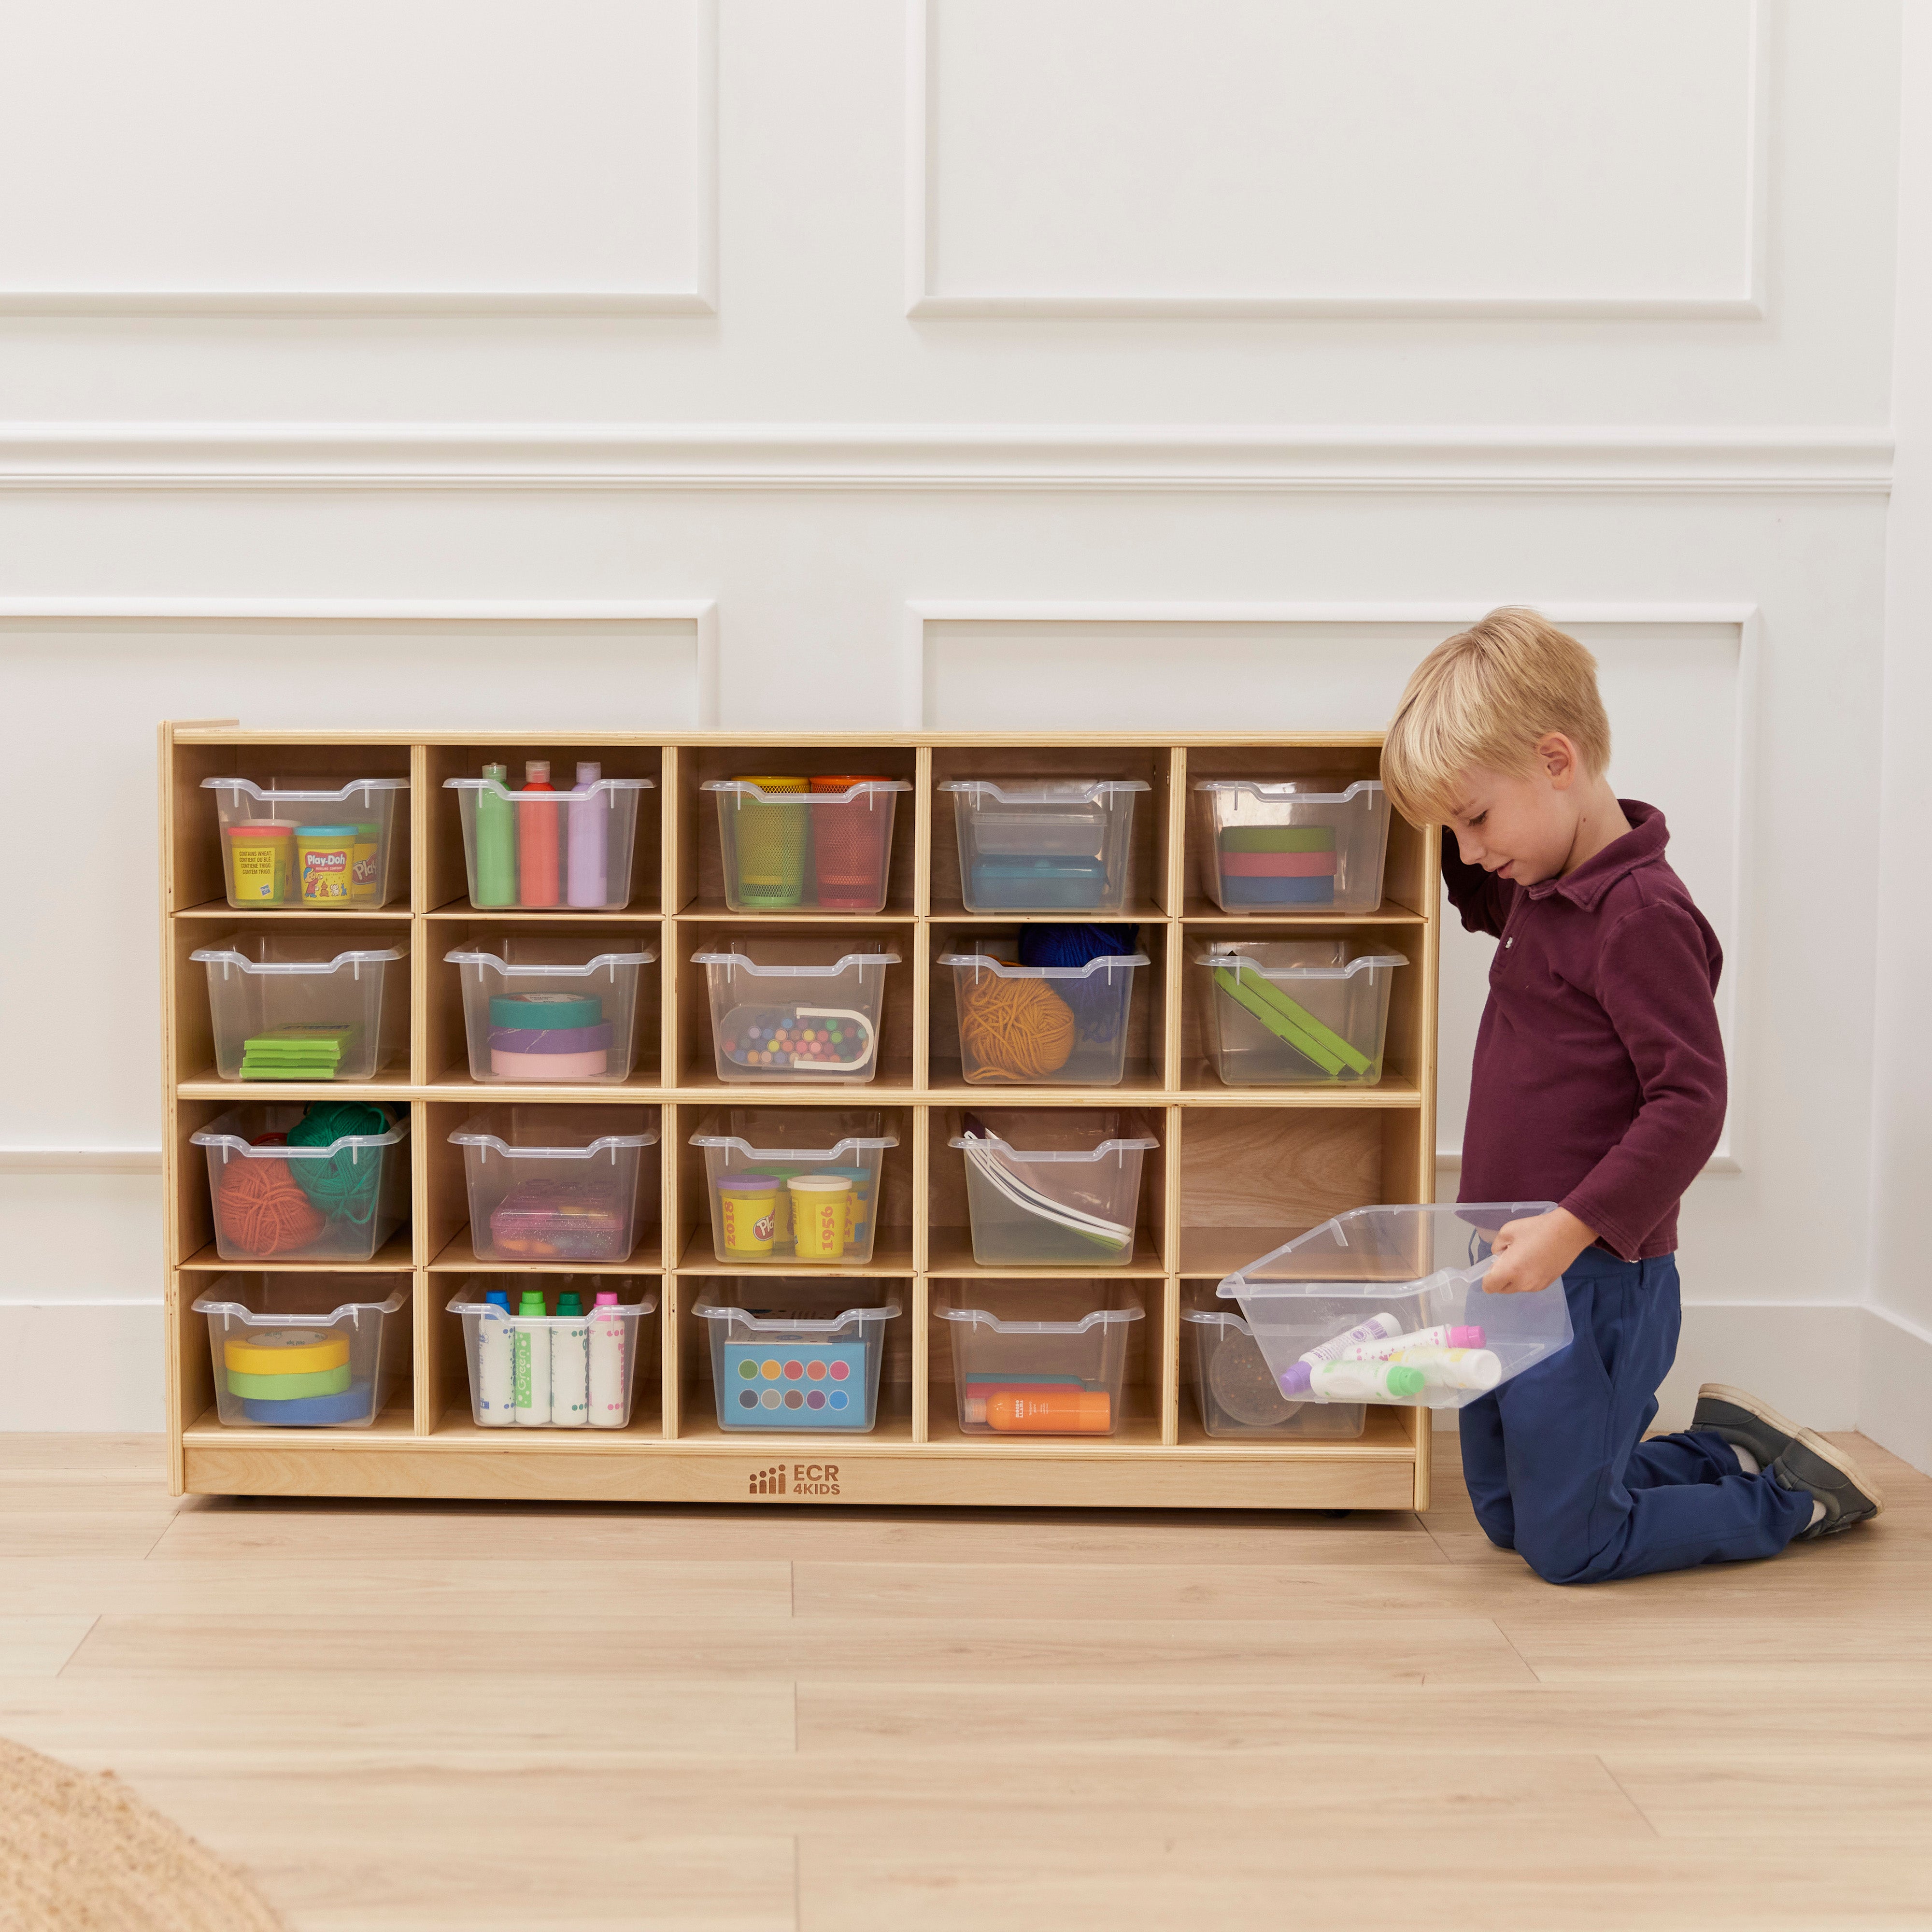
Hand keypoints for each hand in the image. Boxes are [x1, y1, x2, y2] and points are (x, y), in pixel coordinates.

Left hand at [1482, 1207, 1597, 1295]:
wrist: (1568, 1232)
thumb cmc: (1536, 1229)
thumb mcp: (1507, 1231)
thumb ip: (1497, 1247)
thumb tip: (1498, 1256)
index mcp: (1510, 1271)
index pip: (1489, 1287)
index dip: (1488, 1278)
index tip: (1494, 1265)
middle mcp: (1523, 1283)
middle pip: (1502, 1289)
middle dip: (1500, 1278)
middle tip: (1508, 1259)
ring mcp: (1536, 1286)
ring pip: (1516, 1288)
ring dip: (1514, 1278)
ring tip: (1523, 1258)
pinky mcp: (1547, 1284)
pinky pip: (1529, 1285)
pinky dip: (1526, 1278)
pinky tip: (1534, 1261)